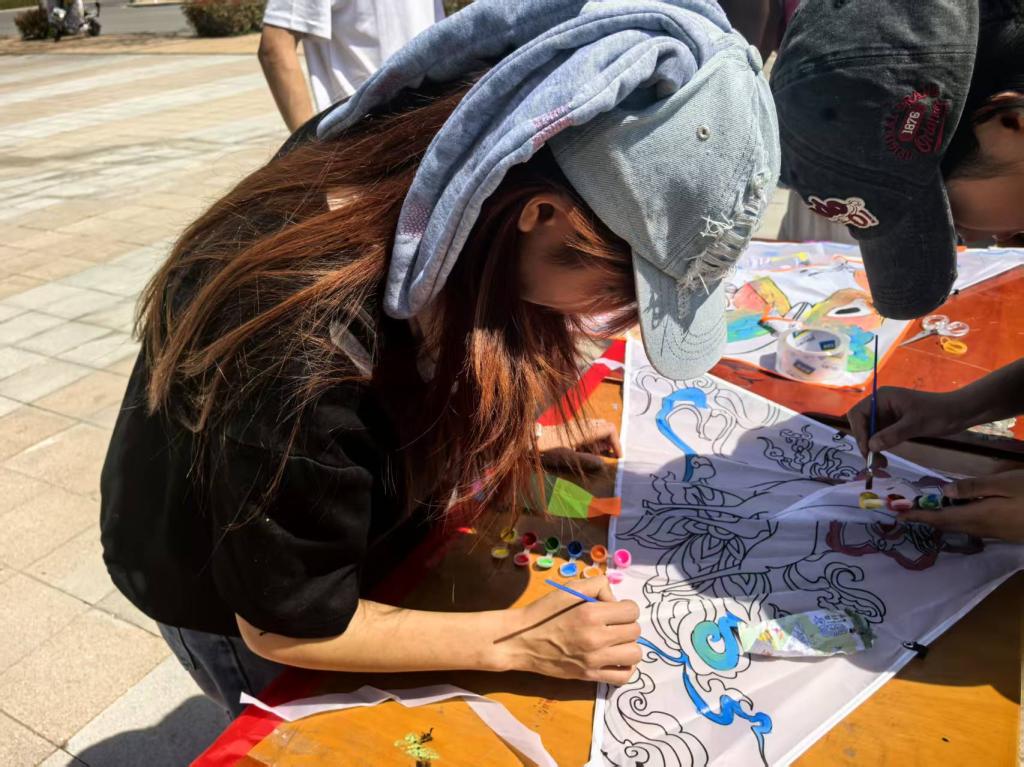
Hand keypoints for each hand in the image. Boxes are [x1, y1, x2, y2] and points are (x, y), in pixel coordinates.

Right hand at [495, 575, 641, 684]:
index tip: (612, 609)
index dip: (624, 607)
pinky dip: (625, 668)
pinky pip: (623, 677)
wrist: (521, 640)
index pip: (631, 610)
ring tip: (615, 642)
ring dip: (628, 646)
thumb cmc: (545, 612)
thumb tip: (615, 599)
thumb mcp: (569, 588)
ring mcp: (594, 660)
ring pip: (635, 654)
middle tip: (611, 624)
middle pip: (635, 631)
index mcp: (591, 613)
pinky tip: (616, 659)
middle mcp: (596, 637)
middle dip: (626, 624)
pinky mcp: (590, 676)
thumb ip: (597, 585)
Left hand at [538, 418, 620, 472]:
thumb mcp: (568, 458)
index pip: (609, 429)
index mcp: (585, 430)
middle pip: (606, 427)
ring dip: (602, 442)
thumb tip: (602, 464)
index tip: (617, 456)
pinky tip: (588, 452)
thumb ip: (586, 461)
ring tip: (599, 456)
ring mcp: (578, 425)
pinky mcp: (573, 428)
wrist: (532, 440)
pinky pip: (589, 431)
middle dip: (610, 442)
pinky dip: (594, 441)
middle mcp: (584, 425)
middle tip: (610, 456)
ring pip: (598, 429)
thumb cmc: (548, 449)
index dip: (616, 442)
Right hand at [846, 386, 969, 454]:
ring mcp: (887, 414)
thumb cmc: (939, 413)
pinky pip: (879, 436)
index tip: (867, 450)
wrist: (960, 412)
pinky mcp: (894, 424)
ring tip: (879, 464)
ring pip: (869, 432)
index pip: (858, 414)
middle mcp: (880, 405)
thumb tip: (870, 447)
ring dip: (871, 448)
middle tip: (872, 461)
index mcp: (882, 397)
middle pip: (861, 424)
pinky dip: (879, 448)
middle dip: (864, 442)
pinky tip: (884, 458)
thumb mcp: (915, 424)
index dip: (859, 432)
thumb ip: (892, 434)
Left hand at [896, 470, 1023, 540]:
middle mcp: (982, 529)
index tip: (897, 515)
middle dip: (925, 519)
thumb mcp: (1004, 484)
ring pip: (960, 527)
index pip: (939, 518)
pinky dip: (958, 520)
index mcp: (977, 516)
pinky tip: (958, 511)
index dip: (917, 517)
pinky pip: (973, 527)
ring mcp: (995, 533)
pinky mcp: (1005, 533)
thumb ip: (973, 487)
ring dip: (941, 521)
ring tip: (925, 511)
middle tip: (906, 512)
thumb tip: (944, 490)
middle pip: (947, 525)